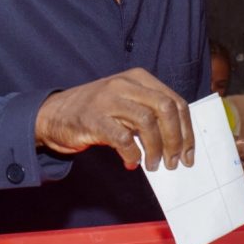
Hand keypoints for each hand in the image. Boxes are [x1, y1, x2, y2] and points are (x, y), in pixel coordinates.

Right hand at [35, 68, 194, 170]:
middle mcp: (126, 83)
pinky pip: (123, 138)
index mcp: (139, 78)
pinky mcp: (94, 118)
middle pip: (166, 108)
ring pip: (147, 121)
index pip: (175, 101)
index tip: (189, 153)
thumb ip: (150, 114)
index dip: (186, 130)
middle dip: (176, 138)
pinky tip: (132, 163)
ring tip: (155, 165)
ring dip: (156, 148)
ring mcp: (109, 99)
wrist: (55, 113)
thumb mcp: (126, 103)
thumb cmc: (97, 111)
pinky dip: (132, 154)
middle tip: (174, 161)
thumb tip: (178, 142)